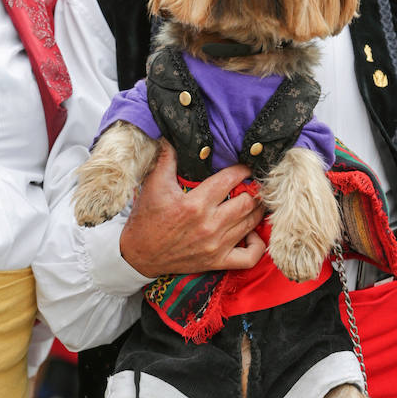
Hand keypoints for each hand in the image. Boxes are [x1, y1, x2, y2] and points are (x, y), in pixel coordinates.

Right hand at [119, 139, 265, 277]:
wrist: (138, 255)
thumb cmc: (146, 218)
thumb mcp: (153, 185)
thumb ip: (165, 159)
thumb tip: (169, 135)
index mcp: (195, 204)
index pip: (230, 180)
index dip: (242, 169)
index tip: (245, 165)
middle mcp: (209, 225)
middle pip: (247, 202)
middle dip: (253, 190)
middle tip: (253, 183)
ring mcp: (215, 246)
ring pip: (251, 223)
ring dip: (258, 210)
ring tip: (256, 200)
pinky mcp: (217, 262)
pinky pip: (250, 256)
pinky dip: (257, 244)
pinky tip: (252, 232)